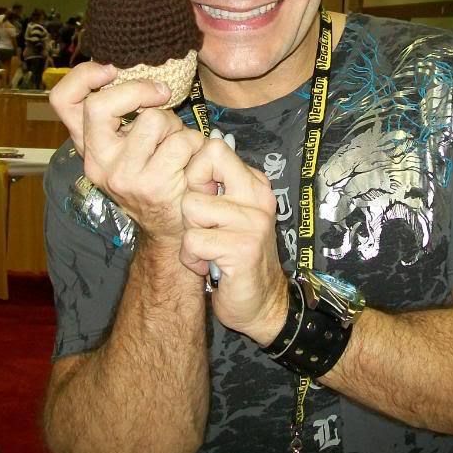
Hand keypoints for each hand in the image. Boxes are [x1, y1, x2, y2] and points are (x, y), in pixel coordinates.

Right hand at [49, 62, 205, 242]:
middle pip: (100, 105)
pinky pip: (182, 142)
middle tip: (162, 95)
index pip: (63, 101)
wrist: (172, 228)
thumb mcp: (130, 146)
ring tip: (179, 143)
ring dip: (177, 125)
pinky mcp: (152, 185)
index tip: (113, 69)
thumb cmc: (157, 175)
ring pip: (154, 119)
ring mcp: (122, 176)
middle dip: (139, 91)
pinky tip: (192, 160)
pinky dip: (196, 144)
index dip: (84, 75)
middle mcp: (97, 161)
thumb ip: (122, 116)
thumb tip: (129, 72)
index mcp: (88, 146)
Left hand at [180, 139, 287, 344]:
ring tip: (209, 249)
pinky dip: (192, 258)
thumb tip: (196, 149)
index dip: (195, 173)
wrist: (262, 303)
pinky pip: (193, 240)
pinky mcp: (243, 248)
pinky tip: (208, 266)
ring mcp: (253, 222)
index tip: (203, 200)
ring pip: (191, 206)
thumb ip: (217, 186)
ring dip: (190, 234)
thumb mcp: (230, 213)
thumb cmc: (236, 256)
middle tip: (205, 226)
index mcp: (255, 184)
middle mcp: (259, 197)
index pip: (214, 149)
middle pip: (204, 165)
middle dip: (191, 197)